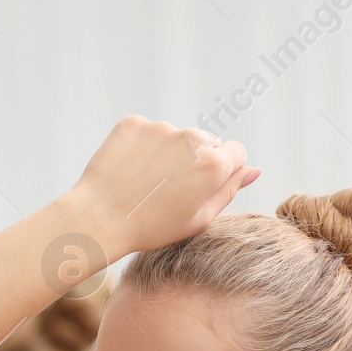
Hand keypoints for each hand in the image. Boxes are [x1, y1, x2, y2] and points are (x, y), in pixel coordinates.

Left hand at [67, 115, 259, 259]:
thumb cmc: (151, 227)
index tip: (201, 186)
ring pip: (174, 137)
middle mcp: (192, 138)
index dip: (221, 170)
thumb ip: (228, 190)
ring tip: (144, 183)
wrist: (98, 219)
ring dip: (166, 153)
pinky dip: (140, 147)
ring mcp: (161, 128)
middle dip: (193, 160)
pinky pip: (145, 132)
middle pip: (205, 142)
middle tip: (167, 190)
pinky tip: (128, 171)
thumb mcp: (198, 219)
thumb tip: (253, 170)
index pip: (235, 152)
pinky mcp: (134, 123)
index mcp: (214, 163)